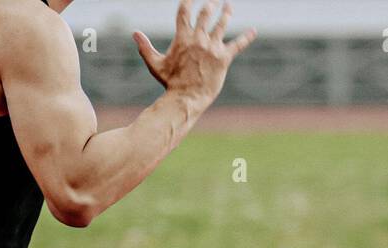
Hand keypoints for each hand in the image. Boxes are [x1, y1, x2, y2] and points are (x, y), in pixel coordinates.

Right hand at [133, 1, 255, 109]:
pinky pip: (238, 44)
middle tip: (213, 0)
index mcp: (183, 39)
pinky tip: (253, 31)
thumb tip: (134, 33)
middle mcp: (199, 39)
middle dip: (210, 4)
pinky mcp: (224, 58)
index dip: (188, 0)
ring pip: (222, 24)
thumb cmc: (170, 83)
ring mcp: (212, 48)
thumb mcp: (155, 64)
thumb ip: (145, 47)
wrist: (186, 98)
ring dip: (226, 13)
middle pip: (206, 14)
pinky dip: (246, 37)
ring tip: (229, 6)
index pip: (184, 12)